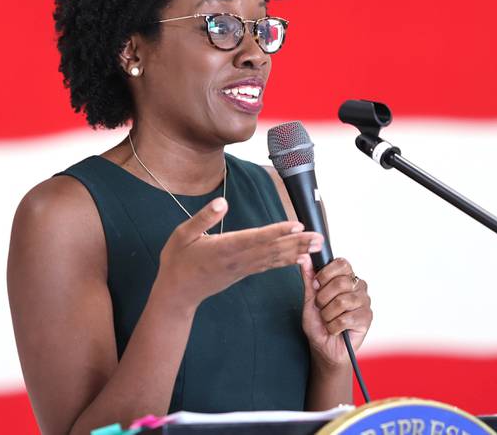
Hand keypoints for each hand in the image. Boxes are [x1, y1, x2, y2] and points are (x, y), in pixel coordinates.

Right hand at [155, 197, 322, 309]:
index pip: (255, 238)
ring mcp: (241, 268)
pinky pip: (268, 266)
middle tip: (319, 238)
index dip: (277, 232)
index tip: (296, 225)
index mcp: (222, 248)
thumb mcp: (182, 235)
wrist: (177, 293)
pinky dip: (285, 261)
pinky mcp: (243, 272)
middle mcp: (236, 260)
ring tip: (316, 246)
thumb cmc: (177, 261)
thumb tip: (222, 202)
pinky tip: (300, 258)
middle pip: (271, 250)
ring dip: (296, 251)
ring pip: (273, 259)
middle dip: (297, 243)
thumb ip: (203, 219)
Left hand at [297, 254, 372, 368]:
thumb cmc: (318, 323)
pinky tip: (335, 329)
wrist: (323, 347)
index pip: (342, 263)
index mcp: (346, 277)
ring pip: (342, 302)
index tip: (317, 285)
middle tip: (321, 307)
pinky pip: (345, 319)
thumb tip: (305, 257)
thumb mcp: (309, 298)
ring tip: (328, 319)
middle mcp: (358, 286)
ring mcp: (365, 302)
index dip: (326, 273)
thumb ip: (309, 277)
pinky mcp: (367, 319)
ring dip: (327, 314)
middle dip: (323, 298)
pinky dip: (333, 327)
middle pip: (341, 282)